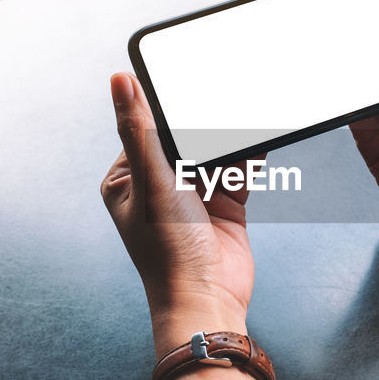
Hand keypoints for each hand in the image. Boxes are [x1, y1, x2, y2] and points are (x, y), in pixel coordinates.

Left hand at [101, 73, 253, 355]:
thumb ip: (140, 129)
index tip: (186, 79)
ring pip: (214, 151)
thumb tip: (119, 79)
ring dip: (229, 139)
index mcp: (127, 179)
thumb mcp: (153, 181)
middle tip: (223, 96)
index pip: (147, 128)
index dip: (168, 106)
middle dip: (205, 122)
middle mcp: (159, 185)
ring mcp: (193, 195)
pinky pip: (239, 170)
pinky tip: (259, 141)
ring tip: (245, 117)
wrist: (208, 300)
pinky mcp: (225, 205)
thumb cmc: (169, 253)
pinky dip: (249, 156)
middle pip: (185, 137)